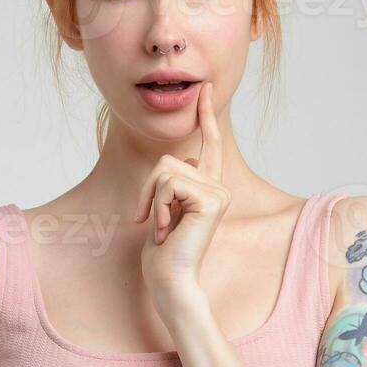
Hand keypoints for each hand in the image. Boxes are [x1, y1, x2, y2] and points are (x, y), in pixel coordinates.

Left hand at [135, 82, 229, 305]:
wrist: (170, 279)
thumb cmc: (163, 252)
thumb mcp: (164, 209)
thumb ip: (175, 184)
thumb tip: (188, 159)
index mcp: (208, 187)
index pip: (209, 143)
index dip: (206, 114)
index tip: (206, 87)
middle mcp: (218, 187)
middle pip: (169, 159)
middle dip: (148, 189)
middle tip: (148, 219)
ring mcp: (217, 192)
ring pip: (165, 171)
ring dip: (151, 200)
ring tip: (159, 227)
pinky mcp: (210, 199)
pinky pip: (168, 184)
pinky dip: (156, 206)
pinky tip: (164, 229)